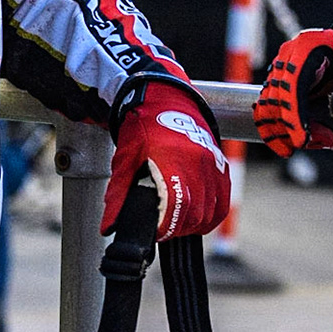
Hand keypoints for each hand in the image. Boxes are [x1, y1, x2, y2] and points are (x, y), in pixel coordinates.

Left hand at [105, 81, 228, 240]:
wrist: (164, 100)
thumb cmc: (142, 129)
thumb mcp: (125, 162)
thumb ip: (118, 197)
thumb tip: (109, 228)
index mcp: (172, 162)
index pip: (177, 208)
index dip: (166, 226)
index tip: (155, 231)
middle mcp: (197, 164)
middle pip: (195, 215)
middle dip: (178, 228)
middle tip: (163, 227)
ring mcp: (212, 165)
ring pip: (210, 212)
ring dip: (194, 223)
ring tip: (176, 221)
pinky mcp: (220, 166)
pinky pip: (223, 202)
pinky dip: (211, 214)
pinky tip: (196, 216)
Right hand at [253, 28, 332, 154]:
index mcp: (308, 45)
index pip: (293, 82)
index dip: (294, 114)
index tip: (302, 140)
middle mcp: (289, 56)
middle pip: (276, 97)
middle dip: (294, 127)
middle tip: (325, 142)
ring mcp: (282, 71)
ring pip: (269, 107)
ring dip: (286, 132)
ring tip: (318, 142)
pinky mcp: (282, 86)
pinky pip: (271, 110)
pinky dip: (280, 129)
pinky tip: (295, 143)